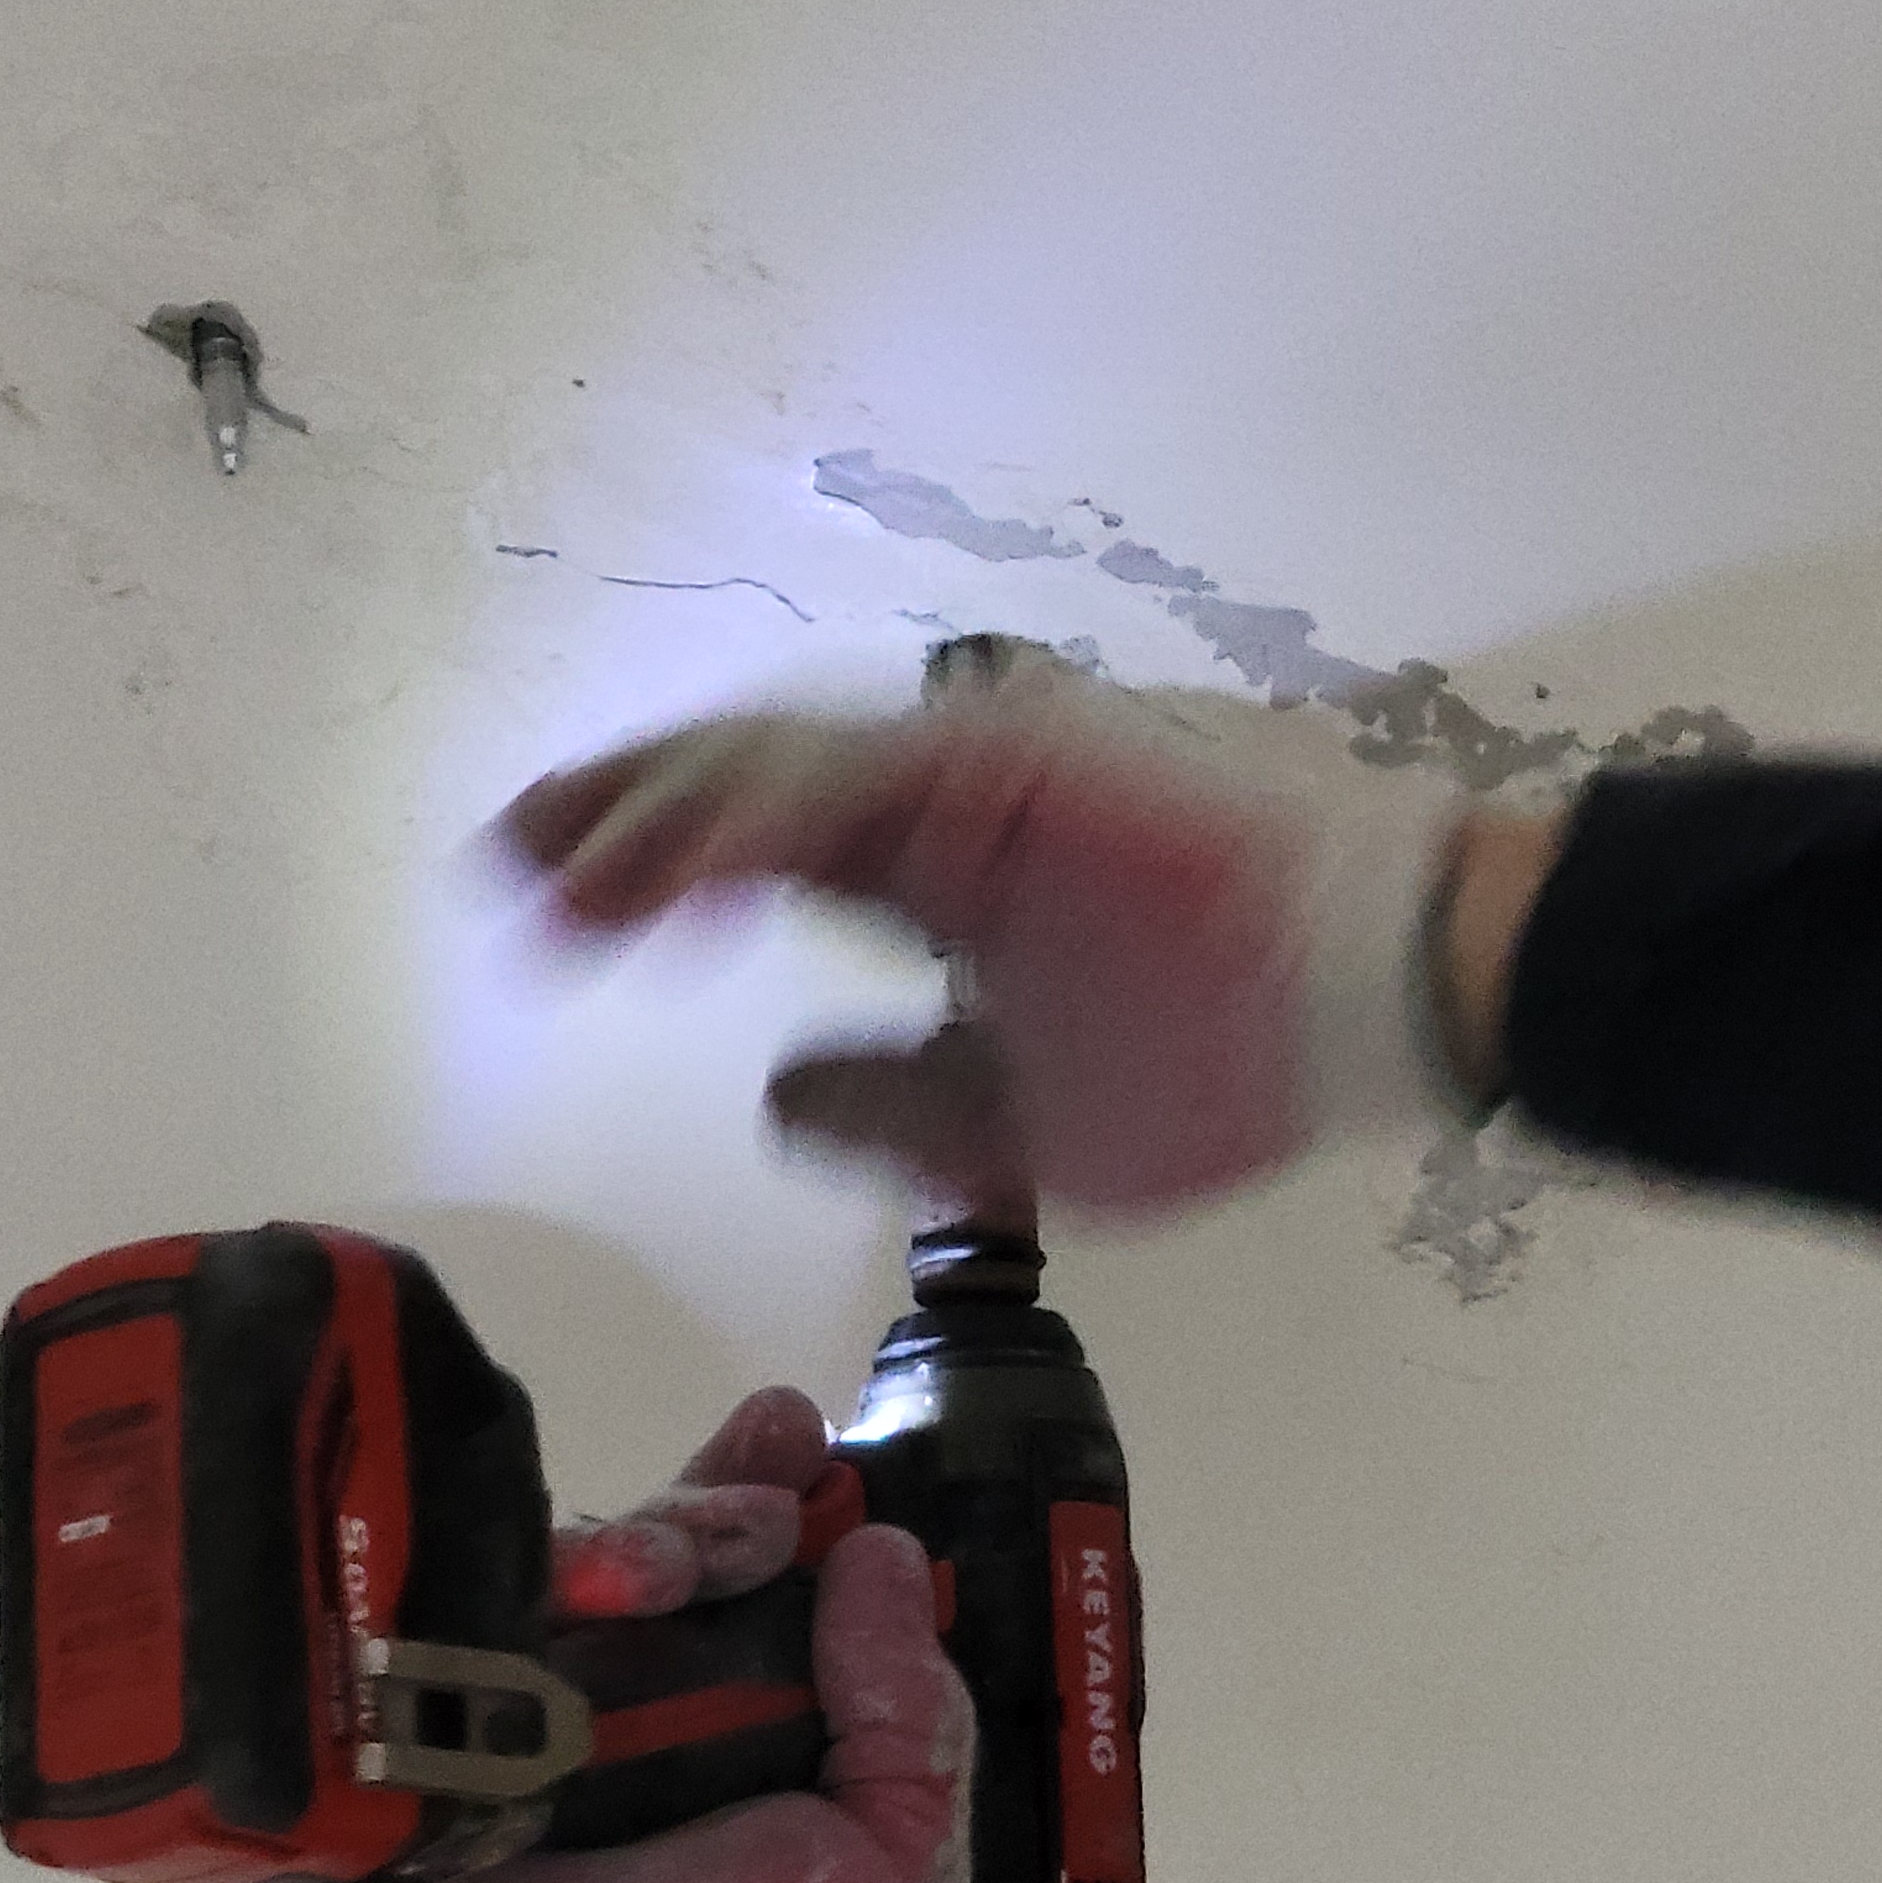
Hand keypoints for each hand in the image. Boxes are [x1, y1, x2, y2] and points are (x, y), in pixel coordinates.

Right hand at [426, 1391, 973, 1882]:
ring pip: (603, 1563)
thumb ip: (909, 1707)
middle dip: (727, 1502)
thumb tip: (882, 1547)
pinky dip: (543, 1592)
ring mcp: (581, 1703)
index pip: (789, 1568)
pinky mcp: (488, 1727)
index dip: (792, 1486)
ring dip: (649, 1542)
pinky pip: (502, 1623)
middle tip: (755, 1511)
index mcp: (788, 1711)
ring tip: (660, 1574)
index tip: (802, 1429)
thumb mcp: (899, 1849)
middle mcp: (686, 1692)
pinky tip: (586, 1589)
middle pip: (696, 1541)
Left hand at [496, 667, 1486, 1212]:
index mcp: (947, 875)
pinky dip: (747, 819)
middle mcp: (943, 805)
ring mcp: (974, 767)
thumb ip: (896, 1108)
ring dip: (655, 819)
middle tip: (504, 865)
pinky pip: (845, 780)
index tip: (550, 920)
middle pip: (740, 787)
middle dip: (612, 820)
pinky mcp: (1006, 758)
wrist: (1376, 994)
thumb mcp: (1024, 1124)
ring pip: (771, 766)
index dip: (652, 873)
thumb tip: (772, 1085)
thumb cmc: (1228, 1057)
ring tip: (556, 876)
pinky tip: (673, 875)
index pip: (765, 852)